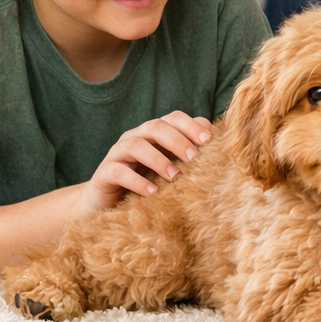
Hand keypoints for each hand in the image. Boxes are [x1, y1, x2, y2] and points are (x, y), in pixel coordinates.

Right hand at [79, 111, 211, 213]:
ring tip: (174, 176)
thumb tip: (216, 142)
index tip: (209, 141)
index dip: (191, 126)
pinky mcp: (104, 173)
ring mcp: (117, 153)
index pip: (174, 118)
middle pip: (155, 127)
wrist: (109, 203)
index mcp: (153, 132)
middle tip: (194, 158)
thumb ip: (189, 152)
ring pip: (135, 145)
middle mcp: (135, 137)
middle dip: (177, 140)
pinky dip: (136, 180)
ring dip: (157, 159)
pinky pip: (117, 171)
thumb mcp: (171, 166)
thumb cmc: (148, 181)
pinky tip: (152, 192)